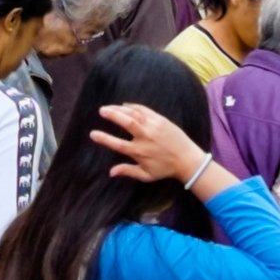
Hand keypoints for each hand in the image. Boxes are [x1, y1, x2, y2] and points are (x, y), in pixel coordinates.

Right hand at [93, 101, 215, 190]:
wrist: (187, 159)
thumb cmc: (165, 169)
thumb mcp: (146, 175)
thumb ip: (128, 171)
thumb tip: (110, 172)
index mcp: (139, 152)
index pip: (117, 144)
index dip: (104, 138)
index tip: (93, 133)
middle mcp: (145, 138)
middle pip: (125, 123)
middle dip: (112, 115)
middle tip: (101, 110)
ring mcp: (154, 127)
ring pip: (134, 114)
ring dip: (120, 108)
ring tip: (109, 107)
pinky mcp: (161, 120)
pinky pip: (145, 110)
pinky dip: (134, 106)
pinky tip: (125, 105)